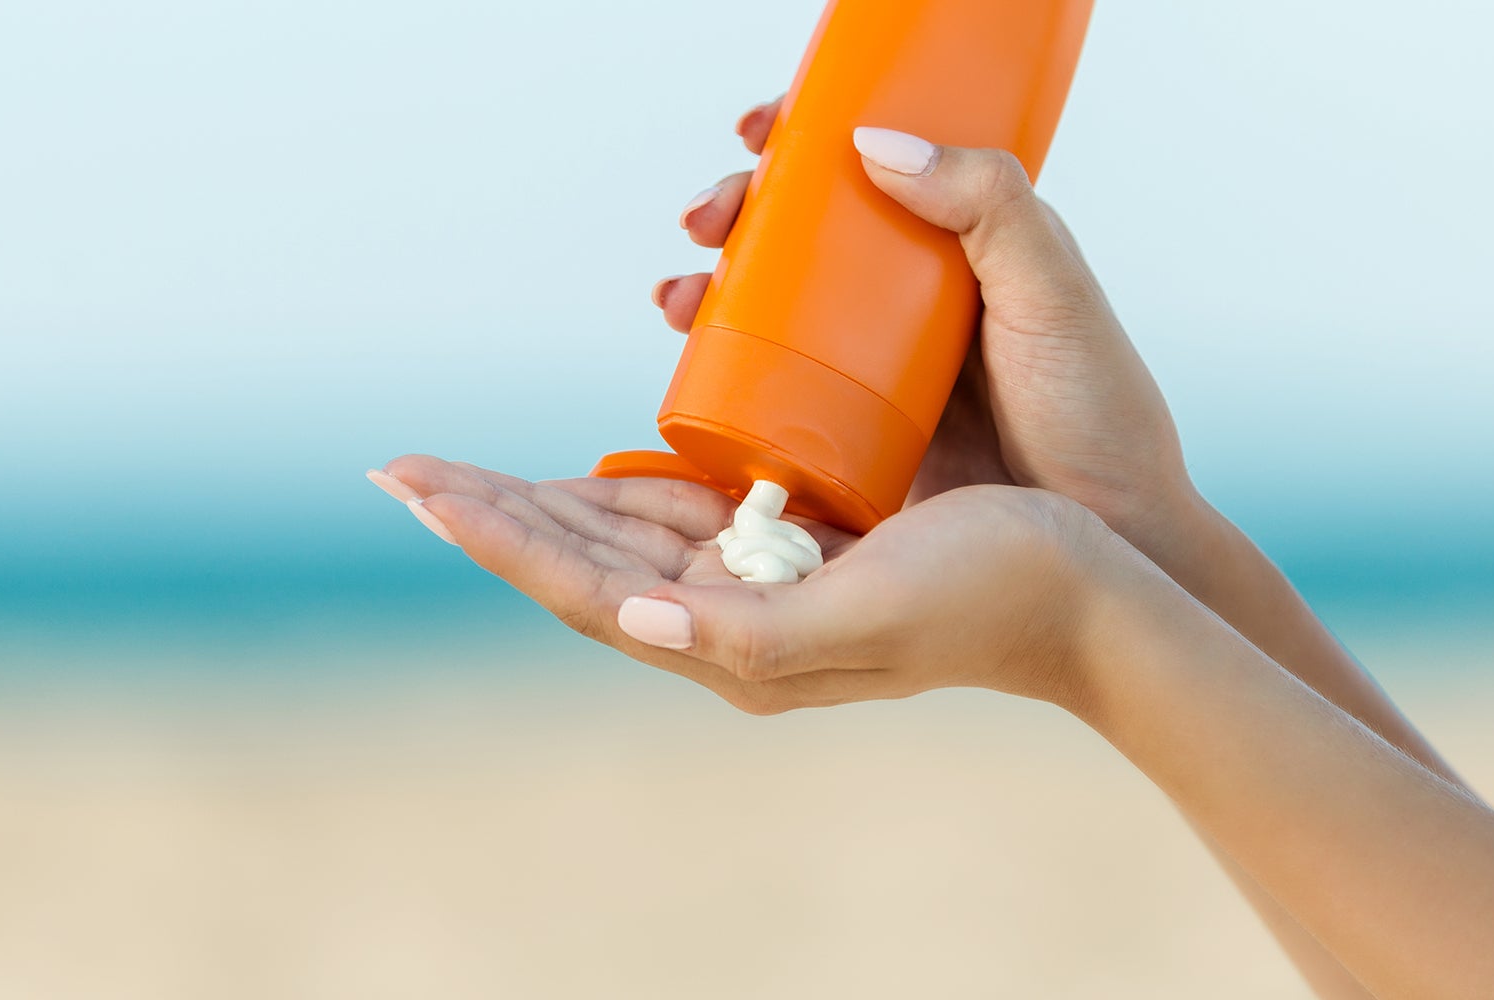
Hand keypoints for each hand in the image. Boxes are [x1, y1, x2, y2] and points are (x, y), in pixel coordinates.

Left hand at [369, 455, 1116, 714]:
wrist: (1092, 600)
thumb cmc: (991, 599)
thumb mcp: (869, 614)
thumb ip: (749, 633)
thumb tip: (632, 620)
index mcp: (738, 645)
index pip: (585, 587)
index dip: (497, 537)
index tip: (415, 486)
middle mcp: (735, 623)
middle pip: (583, 562)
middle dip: (493, 516)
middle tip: (402, 471)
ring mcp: (764, 587)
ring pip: (621, 539)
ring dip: (539, 504)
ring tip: (461, 475)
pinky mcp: (799, 549)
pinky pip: (684, 517)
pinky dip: (622, 489)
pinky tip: (593, 471)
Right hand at [657, 99, 1202, 555]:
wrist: (1107, 540)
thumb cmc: (1095, 417)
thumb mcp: (1050, 293)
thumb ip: (988, 205)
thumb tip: (872, 141)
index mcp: (964, 246)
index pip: (871, 170)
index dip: (805, 141)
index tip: (760, 131)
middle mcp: (912, 302)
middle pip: (804, 234)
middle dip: (737, 214)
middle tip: (704, 223)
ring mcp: (877, 370)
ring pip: (776, 307)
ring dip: (710, 289)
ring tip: (677, 299)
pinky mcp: (853, 438)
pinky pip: (772, 390)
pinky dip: (720, 369)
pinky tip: (687, 364)